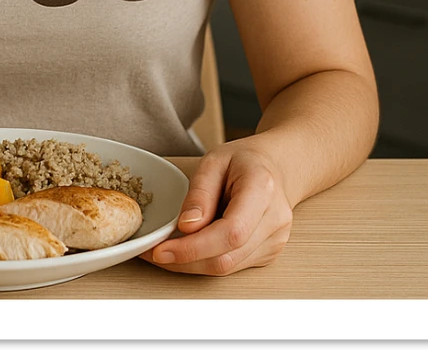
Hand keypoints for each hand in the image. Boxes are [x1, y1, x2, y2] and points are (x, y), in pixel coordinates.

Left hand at [140, 138, 293, 275]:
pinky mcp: (268, 253)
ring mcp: (275, 241)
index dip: (194, 248)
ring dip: (191, 264)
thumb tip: (186, 226)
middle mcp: (275, 220)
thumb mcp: (214, 160)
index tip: (161, 250)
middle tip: (151, 251)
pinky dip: (205, 261)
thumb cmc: (244, 160)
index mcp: (262, 190)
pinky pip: (233, 266)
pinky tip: (189, 247)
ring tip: (166, 248)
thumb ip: (200, 192)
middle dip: (184, 260)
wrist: (276, 167)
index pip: (230, 233)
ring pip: (227, 268)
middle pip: (227, 257)